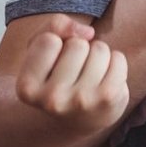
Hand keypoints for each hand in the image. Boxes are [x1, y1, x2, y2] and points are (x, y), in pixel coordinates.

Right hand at [14, 16, 129, 137]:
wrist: (75, 120)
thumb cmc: (55, 77)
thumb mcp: (40, 50)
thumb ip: (54, 26)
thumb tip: (89, 32)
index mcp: (27, 88)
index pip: (49, 40)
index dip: (55, 44)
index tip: (52, 63)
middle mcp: (52, 100)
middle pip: (77, 44)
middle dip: (78, 48)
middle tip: (73, 69)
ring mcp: (82, 101)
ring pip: (99, 48)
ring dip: (97, 54)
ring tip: (88, 73)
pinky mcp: (109, 99)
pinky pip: (118, 58)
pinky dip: (114, 61)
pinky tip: (104, 78)